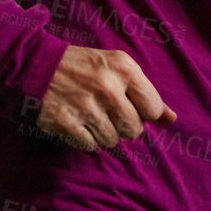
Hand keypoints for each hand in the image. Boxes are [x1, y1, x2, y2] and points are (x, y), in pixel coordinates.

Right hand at [35, 45, 175, 150]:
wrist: (37, 64)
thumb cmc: (84, 67)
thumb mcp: (117, 68)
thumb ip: (146, 93)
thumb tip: (172, 118)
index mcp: (124, 69)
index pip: (152, 109)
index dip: (142, 112)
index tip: (128, 105)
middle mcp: (108, 87)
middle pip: (134, 130)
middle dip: (122, 125)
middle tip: (106, 111)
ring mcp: (86, 106)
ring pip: (112, 140)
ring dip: (102, 133)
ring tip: (90, 115)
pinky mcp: (66, 122)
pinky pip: (90, 146)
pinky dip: (84, 138)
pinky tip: (76, 121)